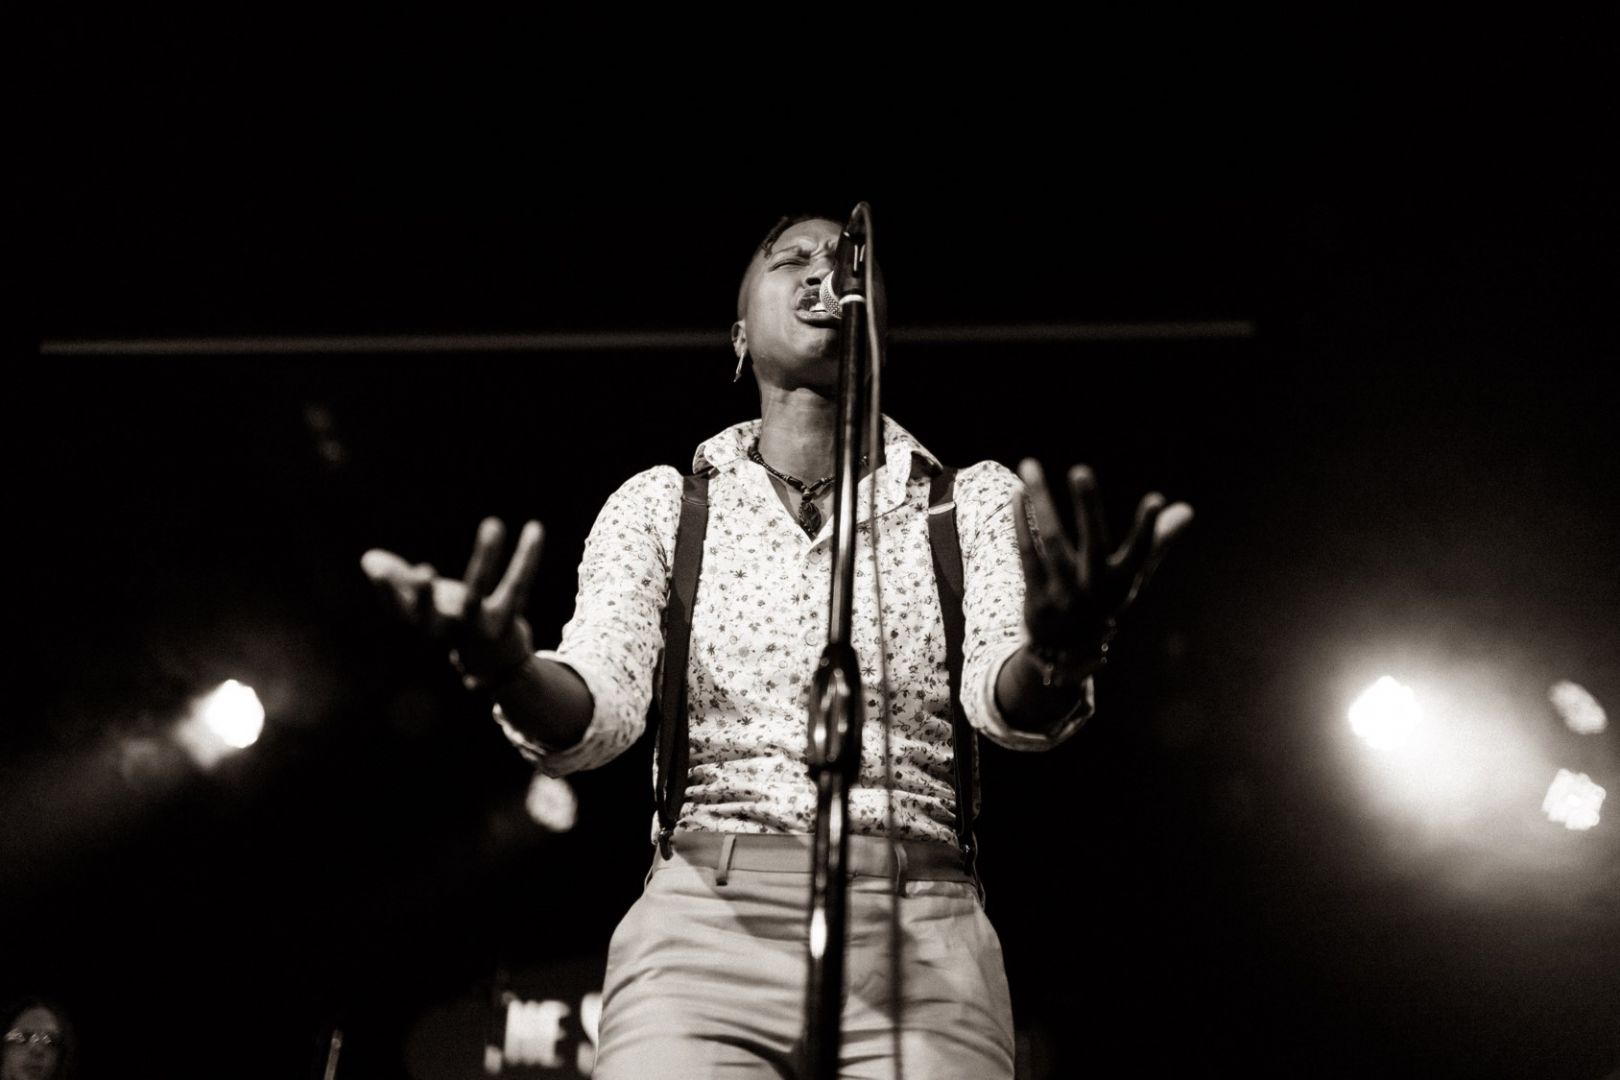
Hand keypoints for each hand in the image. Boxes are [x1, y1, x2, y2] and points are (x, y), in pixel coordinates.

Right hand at [360, 518, 544, 681]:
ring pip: (479, 593)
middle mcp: (448, 632)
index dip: (387, 592)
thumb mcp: (422, 602)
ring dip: (485, 557)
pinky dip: (526, 557)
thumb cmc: (450, 622)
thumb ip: (397, 579)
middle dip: (425, 595)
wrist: (492, 662)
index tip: (377, 568)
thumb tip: (368, 559)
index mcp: (422, 627)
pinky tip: (535, 529)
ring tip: (492, 523)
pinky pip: (517, 585)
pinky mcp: (507, 621)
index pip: (398, 613)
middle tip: (422, 571)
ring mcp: (478, 629)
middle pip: (433, 616)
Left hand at [1013, 460, 1192, 662]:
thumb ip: (1157, 542)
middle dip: (1087, 506)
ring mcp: (1064, 594)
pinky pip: (1027, 552)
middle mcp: (1095, 589)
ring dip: (1040, 500)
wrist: (1066, 654)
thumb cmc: (1105, 602)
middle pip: (1091, 541)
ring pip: (1051, 540)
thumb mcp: (1133, 577)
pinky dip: (1021, 521)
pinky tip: (1018, 493)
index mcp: (1123, 583)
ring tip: (1030, 466)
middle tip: (1081, 469)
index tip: (1156, 499)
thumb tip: (1187, 509)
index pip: (1142, 552)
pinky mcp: (1036, 597)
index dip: (1149, 528)